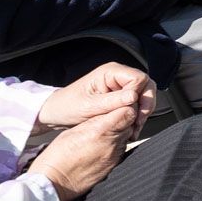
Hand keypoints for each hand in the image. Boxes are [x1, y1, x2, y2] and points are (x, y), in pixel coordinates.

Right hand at [27, 105, 136, 200]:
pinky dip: (115, 144)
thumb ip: (95, 121)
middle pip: (130, 124)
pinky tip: (101, 146)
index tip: (118, 106)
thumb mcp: (73, 130)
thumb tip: (107, 113)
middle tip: (110, 118)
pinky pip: (121, 149)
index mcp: (101, 131)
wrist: (53, 183)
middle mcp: (112, 144)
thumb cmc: (56, 157)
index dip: (125, 106)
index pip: (128, 112)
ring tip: (102, 134)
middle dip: (123, 118)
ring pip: (127, 136)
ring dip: (120, 131)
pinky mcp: (114, 166)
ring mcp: (114, 156)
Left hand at [35, 64, 155, 131]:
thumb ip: (112, 101)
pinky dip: (136, 115)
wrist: (55, 113)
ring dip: (142, 112)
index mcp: (110, 72)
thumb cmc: (66, 106)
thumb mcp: (88, 106)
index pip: (139, 78)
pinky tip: (131, 127)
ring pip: (144, 95)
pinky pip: (136, 103)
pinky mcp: (119, 96)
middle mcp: (118, 76)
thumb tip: (135, 96)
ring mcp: (120, 86)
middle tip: (138, 123)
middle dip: (145, 105)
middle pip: (146, 86)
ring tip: (134, 128)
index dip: (140, 96)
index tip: (134, 114)